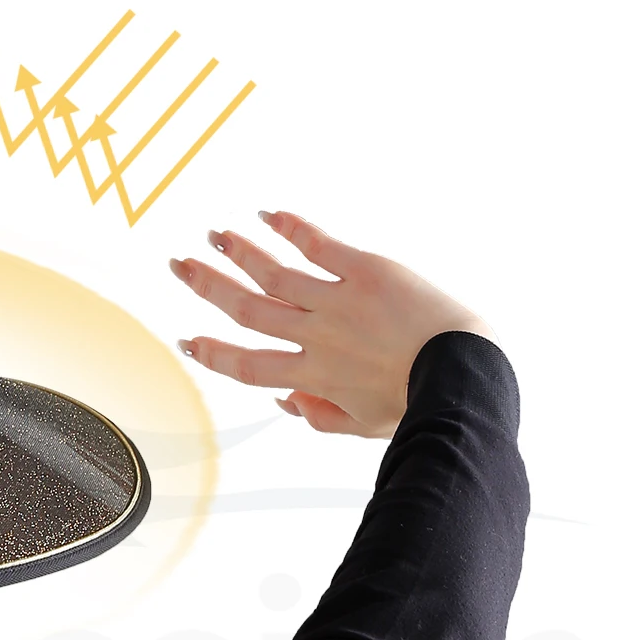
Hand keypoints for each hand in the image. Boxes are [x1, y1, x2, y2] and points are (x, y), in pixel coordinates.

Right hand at [169, 211, 495, 437]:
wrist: (461, 371)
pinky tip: (267, 215)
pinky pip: (318, 245)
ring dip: (239, 252)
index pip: (247, 365)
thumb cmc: (419, 401)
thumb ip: (319, 417)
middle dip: (208, 288)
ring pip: (273, 275)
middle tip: (179, 267)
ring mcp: (337, 303)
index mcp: (313, 377)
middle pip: (247, 311)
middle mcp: (315, 338)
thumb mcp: (363, 424)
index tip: (187, 340)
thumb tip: (286, 405)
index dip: (212, 353)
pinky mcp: (365, 271)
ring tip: (214, 235)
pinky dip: (290, 229)